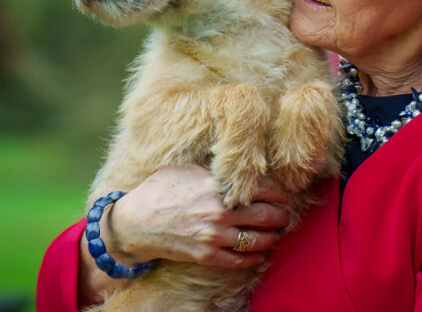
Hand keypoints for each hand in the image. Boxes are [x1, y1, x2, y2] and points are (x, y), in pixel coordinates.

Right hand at [103, 165, 290, 268]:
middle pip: (267, 214)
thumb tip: (235, 162)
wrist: (135, 222)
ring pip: (258, 239)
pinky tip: (260, 254)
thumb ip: (213, 168)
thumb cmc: (159, 189)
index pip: (262, 188)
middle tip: (285, 215)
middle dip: (281, 215)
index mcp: (216, 185)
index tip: (283, 195)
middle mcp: (220, 211)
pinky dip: (254, 257)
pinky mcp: (207, 255)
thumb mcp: (186, 169)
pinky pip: (240, 259)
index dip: (278, 192)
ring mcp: (214, 235)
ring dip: (273, 237)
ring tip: (277, 234)